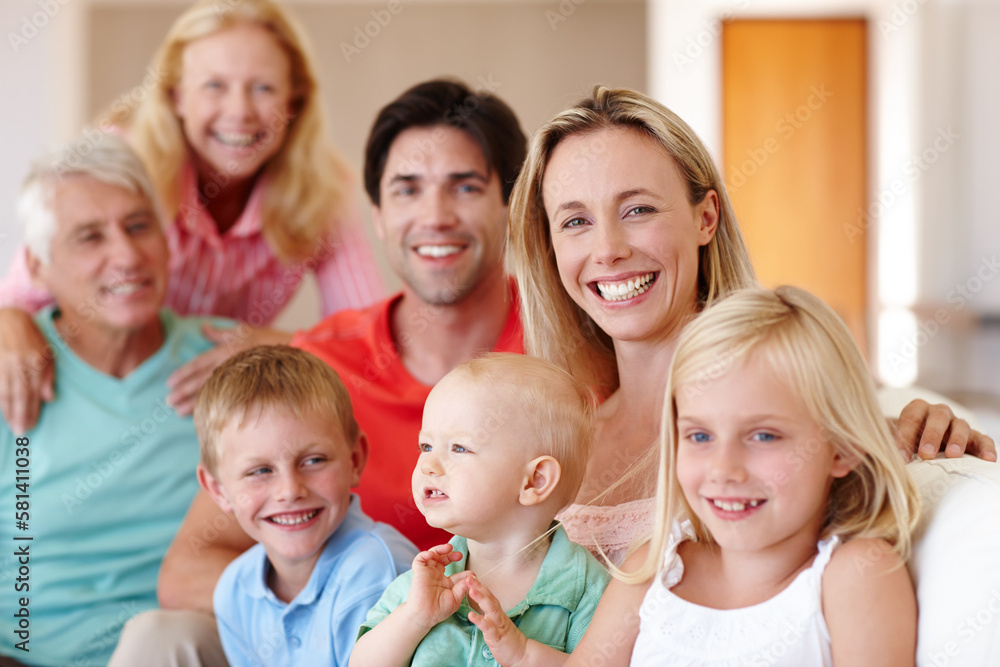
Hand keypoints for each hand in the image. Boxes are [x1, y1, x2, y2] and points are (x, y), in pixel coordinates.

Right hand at [0, 308, 53, 433]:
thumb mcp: (47, 353)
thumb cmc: (29, 336)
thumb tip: (49, 399)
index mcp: (36, 362)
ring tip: (11, 425)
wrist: (6, 318)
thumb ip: (48, 376)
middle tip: (21, 431)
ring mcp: (3, 363)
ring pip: (5, 391)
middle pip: (19, 394)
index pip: (34, 392)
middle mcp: (19, 364)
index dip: (32, 410)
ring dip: (8, 410)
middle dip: (20, 415)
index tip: (31, 425)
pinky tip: (0, 408)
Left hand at [166, 323, 291, 414]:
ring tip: (178, 412)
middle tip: (169, 402)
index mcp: (227, 351)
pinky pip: (228, 400)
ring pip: (212, 392)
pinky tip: (203, 415)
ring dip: (193, 403)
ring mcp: (241, 379)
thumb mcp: (246, 331)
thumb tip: (203, 328)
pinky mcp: (250, 390)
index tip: (169, 383)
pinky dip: (214, 407)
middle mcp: (230, 365)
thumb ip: (222, 333)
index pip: (200, 364)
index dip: (183, 374)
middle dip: (183, 392)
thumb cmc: (272, 341)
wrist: (300, 353)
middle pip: (201, 381)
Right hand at [404, 544, 473, 630]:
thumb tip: (472, 576)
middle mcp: (437, 575)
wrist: (425, 616)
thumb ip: (463, 586)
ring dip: (440, 549)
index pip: (456, 572)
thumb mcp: (455, 598)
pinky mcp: (419, 572)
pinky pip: (420, 559)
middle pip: (444, 559)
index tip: (471, 575)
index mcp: (446, 582)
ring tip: (448, 547)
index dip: (464, 572)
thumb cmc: (439, 610)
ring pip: (433, 555)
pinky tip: (432, 554)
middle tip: (459, 555)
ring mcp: (428, 573)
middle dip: (451, 555)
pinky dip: (425, 553)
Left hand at [468, 576, 528, 665]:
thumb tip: (481, 601)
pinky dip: (480, 620)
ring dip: (480, 598)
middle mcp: (498, 615)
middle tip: (468, 578)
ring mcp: (498, 625)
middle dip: (479, 587)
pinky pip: (488, 627)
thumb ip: (490, 612)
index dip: (479, 585)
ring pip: (490, 609)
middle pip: (489, 598)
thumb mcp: (497, 622)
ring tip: (470, 590)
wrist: (520, 653)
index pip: (488, 595)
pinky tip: (471, 615)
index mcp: (497, 612)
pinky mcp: (497, 636)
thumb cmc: (506, 638)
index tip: (470, 576)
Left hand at [893, 399, 996, 461]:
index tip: (900, 457)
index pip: (911, 418)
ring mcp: (957, 424)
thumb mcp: (894, 438)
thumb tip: (873, 454)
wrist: (922, 443)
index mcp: (917, 409)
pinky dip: (986, 448)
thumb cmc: (906, 440)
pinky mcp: (973, 437)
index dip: (904, 436)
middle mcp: (939, 412)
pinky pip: (983, 439)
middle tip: (926, 454)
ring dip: (957, 441)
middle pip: (938, 418)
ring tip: (952, 456)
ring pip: (961, 426)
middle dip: (932, 435)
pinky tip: (988, 460)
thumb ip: (886, 442)